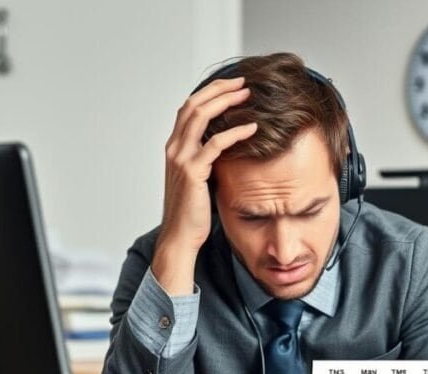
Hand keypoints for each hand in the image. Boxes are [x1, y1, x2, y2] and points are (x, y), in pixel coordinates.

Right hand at [153, 77, 257, 294]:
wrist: (181, 236)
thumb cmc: (194, 211)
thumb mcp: (201, 178)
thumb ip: (209, 159)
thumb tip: (230, 147)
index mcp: (174, 147)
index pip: (189, 108)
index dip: (210, 93)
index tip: (233, 85)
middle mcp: (174, 148)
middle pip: (193, 105)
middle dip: (219, 89)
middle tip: (243, 82)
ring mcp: (180, 159)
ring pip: (200, 117)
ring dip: (225, 102)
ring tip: (247, 95)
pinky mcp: (192, 172)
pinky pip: (215, 145)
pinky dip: (235, 132)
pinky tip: (252, 128)